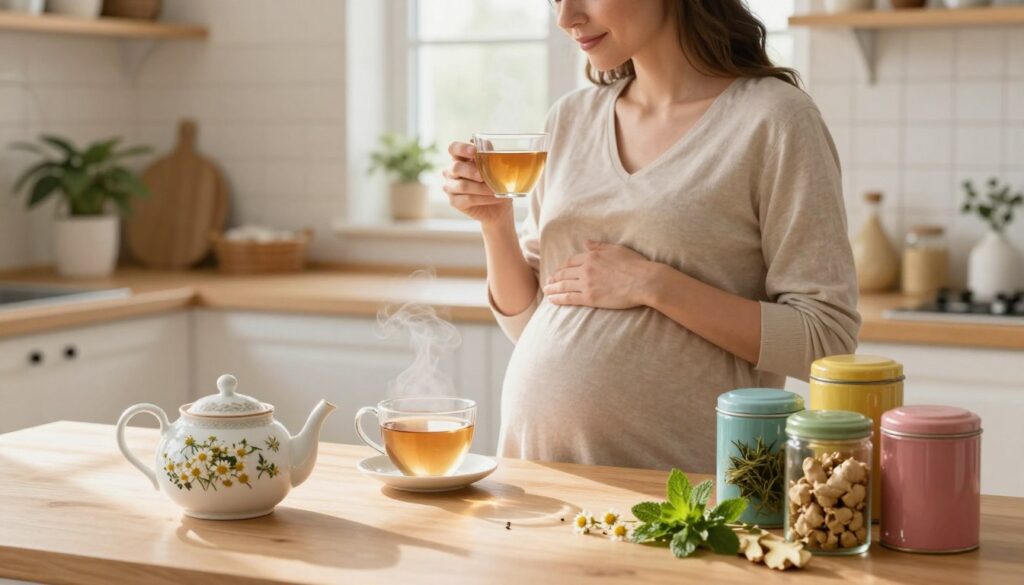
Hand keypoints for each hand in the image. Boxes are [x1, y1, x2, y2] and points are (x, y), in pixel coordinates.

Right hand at [442, 141, 511, 225]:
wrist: (498, 206)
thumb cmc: (495, 183)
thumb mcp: (495, 167)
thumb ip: (488, 155)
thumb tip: (486, 144)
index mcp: (459, 158)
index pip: (453, 148)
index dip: (462, 148)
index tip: (474, 151)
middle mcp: (450, 172)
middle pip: (456, 167)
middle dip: (472, 171)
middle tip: (484, 176)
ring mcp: (450, 187)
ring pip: (463, 185)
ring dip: (482, 188)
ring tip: (496, 190)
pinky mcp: (454, 202)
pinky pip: (468, 199)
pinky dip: (484, 198)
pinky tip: (494, 198)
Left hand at [542, 240, 656, 308]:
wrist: (644, 281)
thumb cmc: (635, 264)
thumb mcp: (616, 249)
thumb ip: (599, 246)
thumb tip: (586, 242)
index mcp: (592, 256)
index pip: (571, 261)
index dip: (563, 266)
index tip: (558, 270)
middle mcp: (586, 269)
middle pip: (564, 273)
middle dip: (554, 277)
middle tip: (548, 281)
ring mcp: (587, 284)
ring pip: (564, 286)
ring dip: (553, 288)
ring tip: (546, 291)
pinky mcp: (590, 298)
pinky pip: (569, 298)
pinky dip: (559, 298)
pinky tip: (552, 300)